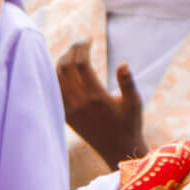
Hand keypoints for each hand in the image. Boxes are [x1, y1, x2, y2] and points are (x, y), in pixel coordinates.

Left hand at [57, 42, 144, 172]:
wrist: (117, 150)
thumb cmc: (129, 124)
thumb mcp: (134, 103)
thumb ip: (128, 83)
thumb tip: (123, 64)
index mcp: (96, 97)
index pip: (80, 64)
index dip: (82, 47)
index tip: (89, 40)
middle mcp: (79, 103)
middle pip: (65, 67)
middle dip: (72, 50)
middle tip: (81, 43)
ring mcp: (69, 110)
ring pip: (57, 78)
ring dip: (62, 61)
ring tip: (74, 53)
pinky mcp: (65, 116)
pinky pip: (55, 90)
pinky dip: (57, 76)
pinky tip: (65, 69)